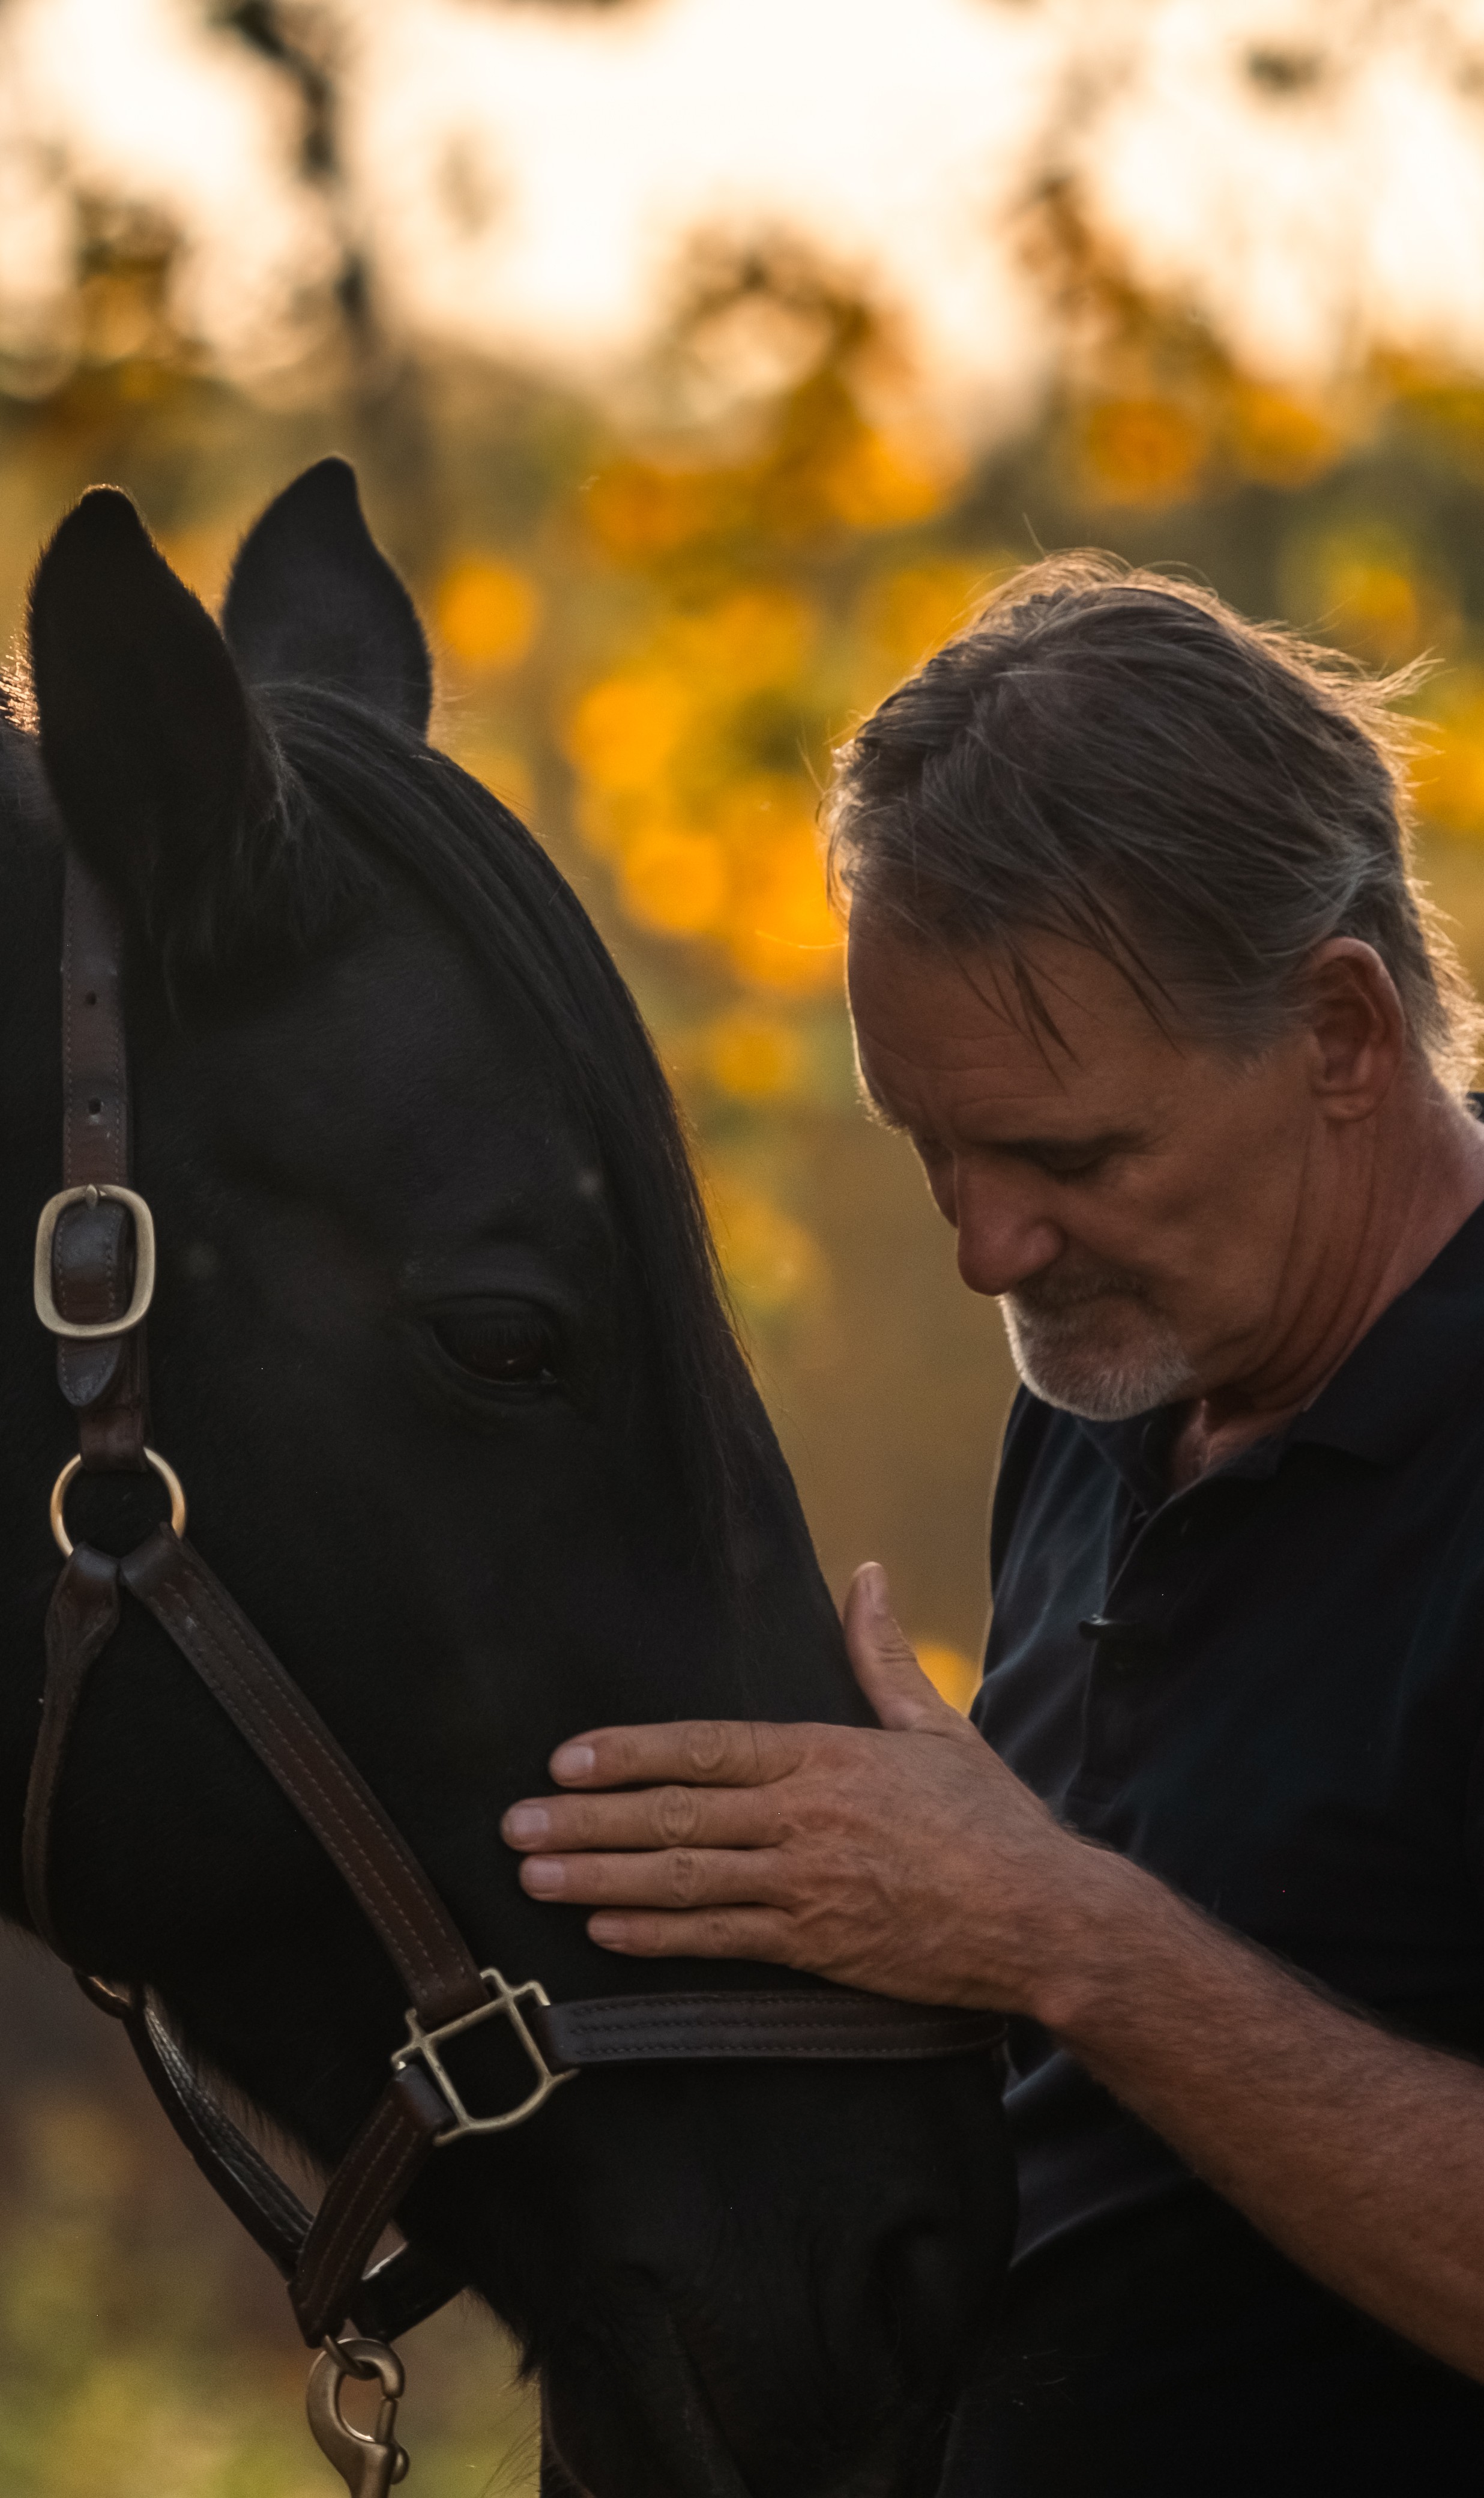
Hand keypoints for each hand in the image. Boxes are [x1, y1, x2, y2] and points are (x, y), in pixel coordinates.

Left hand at [500, 1563, 1098, 2011]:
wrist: (1045, 1917)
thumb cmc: (992, 1822)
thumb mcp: (935, 1725)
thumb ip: (882, 1654)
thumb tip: (866, 1574)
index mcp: (825, 1756)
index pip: (706, 1749)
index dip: (629, 1753)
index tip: (566, 1760)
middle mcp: (805, 1817)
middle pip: (675, 1816)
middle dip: (586, 1821)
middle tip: (514, 1827)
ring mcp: (808, 1885)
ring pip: (684, 1879)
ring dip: (601, 1880)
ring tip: (536, 1879)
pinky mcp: (818, 1946)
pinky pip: (722, 1939)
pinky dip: (660, 1936)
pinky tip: (605, 1933)